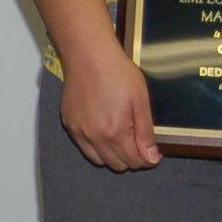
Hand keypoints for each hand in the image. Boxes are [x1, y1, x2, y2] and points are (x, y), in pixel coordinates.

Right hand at [58, 42, 160, 170]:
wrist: (88, 56)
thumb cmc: (117, 73)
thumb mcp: (140, 100)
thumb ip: (146, 133)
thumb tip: (152, 158)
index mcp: (115, 132)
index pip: (135, 161)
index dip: (148, 157)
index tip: (152, 148)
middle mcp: (94, 137)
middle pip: (118, 165)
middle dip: (131, 157)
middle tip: (137, 139)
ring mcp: (79, 132)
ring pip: (99, 160)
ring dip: (113, 155)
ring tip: (120, 135)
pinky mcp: (69, 124)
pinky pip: (84, 147)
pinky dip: (96, 145)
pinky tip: (103, 128)